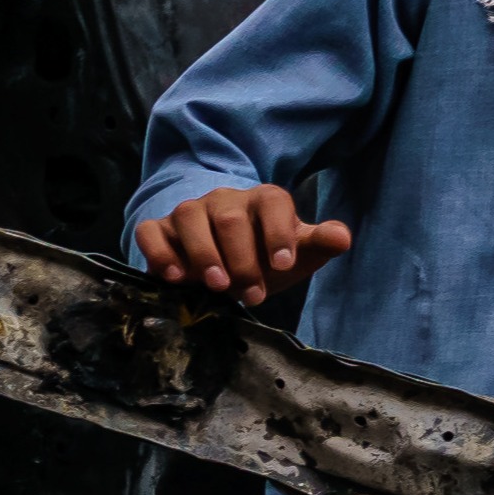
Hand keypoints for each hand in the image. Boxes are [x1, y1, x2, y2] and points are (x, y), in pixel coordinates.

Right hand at [135, 183, 352, 294]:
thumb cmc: (265, 257)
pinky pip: (150, 231)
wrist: (224, 264)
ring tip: (216, 287)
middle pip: (230, 218)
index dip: (278, 232)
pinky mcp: (159, 229)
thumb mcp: (296, 254)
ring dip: (203, 255)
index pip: (272, 203)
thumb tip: (343, 238)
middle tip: (251, 294)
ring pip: (189, 217)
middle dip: (241, 259)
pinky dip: (159, 252)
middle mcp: (224, 200)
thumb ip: (318, 244)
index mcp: (263, 200)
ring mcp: (189, 211)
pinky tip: (173, 277)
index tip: (283, 265)